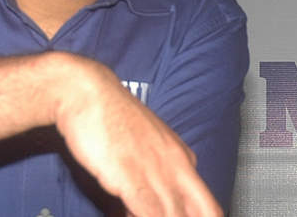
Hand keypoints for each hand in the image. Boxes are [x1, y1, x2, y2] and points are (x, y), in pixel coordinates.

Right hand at [52, 55, 222, 216]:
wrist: (88, 92)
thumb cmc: (110, 118)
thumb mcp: (140, 149)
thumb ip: (149, 181)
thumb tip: (147, 208)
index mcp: (182, 158)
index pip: (208, 205)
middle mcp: (177, 166)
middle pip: (205, 212)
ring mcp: (157, 173)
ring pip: (177, 216)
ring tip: (140, 216)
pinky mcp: (133, 179)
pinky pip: (151, 216)